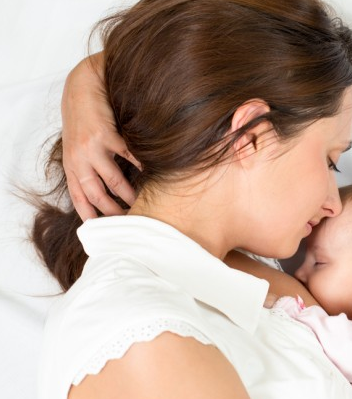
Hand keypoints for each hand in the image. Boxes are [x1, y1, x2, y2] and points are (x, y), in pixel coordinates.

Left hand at [61, 52, 140, 220]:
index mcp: (72, 164)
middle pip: (96, 195)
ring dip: (128, 194)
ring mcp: (91, 149)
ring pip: (113, 181)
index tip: (103, 229)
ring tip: (140, 201)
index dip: (90, 215)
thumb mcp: (78, 144)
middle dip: (112, 210)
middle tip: (129, 218)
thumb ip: (88, 165)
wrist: (83, 86)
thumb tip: (108, 188)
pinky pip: (128, 158)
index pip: (79, 197)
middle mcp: (78, 160)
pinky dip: (140, 168)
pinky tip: (150, 174)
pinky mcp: (107, 136)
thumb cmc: (84, 117)